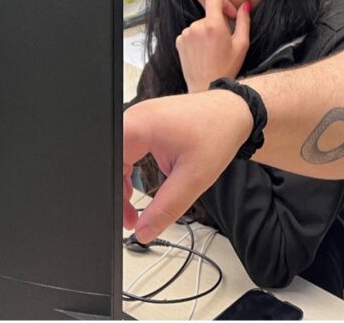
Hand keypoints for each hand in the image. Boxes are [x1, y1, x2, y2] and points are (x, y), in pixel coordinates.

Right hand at [123, 90, 252, 242]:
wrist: (235, 113)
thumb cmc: (217, 132)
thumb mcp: (193, 178)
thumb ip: (165, 208)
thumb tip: (144, 231)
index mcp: (139, 125)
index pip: (108, 162)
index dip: (110, 191)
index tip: (119, 213)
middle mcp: (135, 118)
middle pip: (110, 161)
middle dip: (117, 192)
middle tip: (130, 218)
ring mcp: (141, 119)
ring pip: (119, 158)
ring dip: (125, 183)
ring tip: (135, 208)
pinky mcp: (148, 124)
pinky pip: (130, 150)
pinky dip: (133, 171)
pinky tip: (139, 188)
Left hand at [177, 0, 250, 92]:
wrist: (207, 87)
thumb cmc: (227, 68)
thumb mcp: (242, 44)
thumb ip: (244, 21)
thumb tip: (245, 5)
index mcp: (213, 25)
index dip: (224, 3)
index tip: (230, 15)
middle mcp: (196, 27)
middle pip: (209, 14)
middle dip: (219, 22)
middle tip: (224, 40)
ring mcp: (186, 34)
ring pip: (200, 24)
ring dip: (208, 31)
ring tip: (213, 49)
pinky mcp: (179, 42)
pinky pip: (191, 33)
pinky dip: (198, 38)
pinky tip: (204, 52)